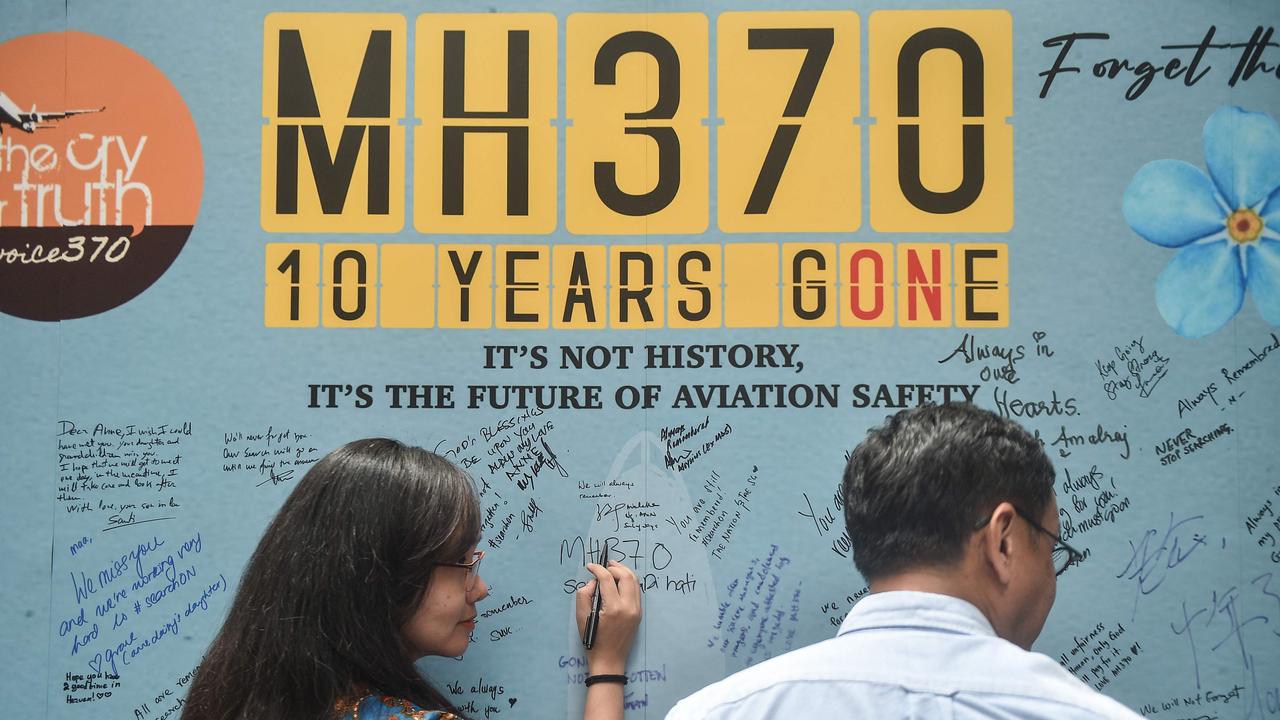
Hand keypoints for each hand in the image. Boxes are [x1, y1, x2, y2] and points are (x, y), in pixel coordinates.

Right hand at [575, 560, 640, 674]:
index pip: (607, 579)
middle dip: (614, 567)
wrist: (609, 660)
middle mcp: (628, 607)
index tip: (590, 566)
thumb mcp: (581, 617)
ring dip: (623, 572)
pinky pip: (636, 591)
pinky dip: (628, 582)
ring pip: (634, 582)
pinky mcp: (639, 613)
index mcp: (613, 608)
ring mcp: (636, 610)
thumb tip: (593, 582)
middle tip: (604, 565)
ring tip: (612, 569)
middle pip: (626, 576)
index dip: (598, 569)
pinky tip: (618, 582)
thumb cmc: (592, 639)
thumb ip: (584, 595)